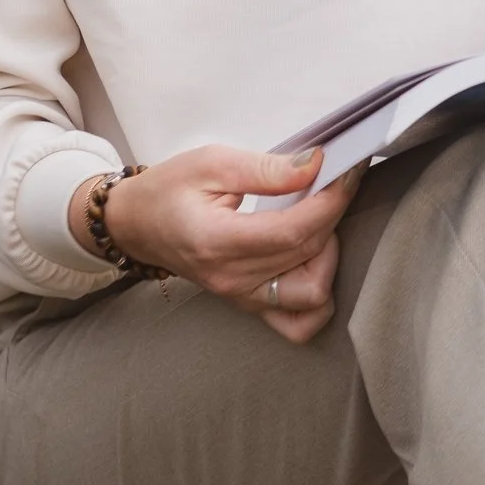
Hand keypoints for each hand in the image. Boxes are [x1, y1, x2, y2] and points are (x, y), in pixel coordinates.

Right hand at [68, 147, 360, 342]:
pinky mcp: (249, 304)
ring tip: (317, 222)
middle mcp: (232, 278)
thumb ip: (267, 168)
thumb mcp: (212, 162)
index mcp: (218, 241)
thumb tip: (316, 166)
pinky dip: (317, 295)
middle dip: (334, 214)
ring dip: (329, 257)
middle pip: (309, 255)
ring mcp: (241, 297)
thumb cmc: (168, 190)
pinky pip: (298, 322)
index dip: (331, 201)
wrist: (137, 224)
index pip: (294, 231)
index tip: (347, 171)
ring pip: (312, 294)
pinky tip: (312, 259)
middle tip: (336, 181)